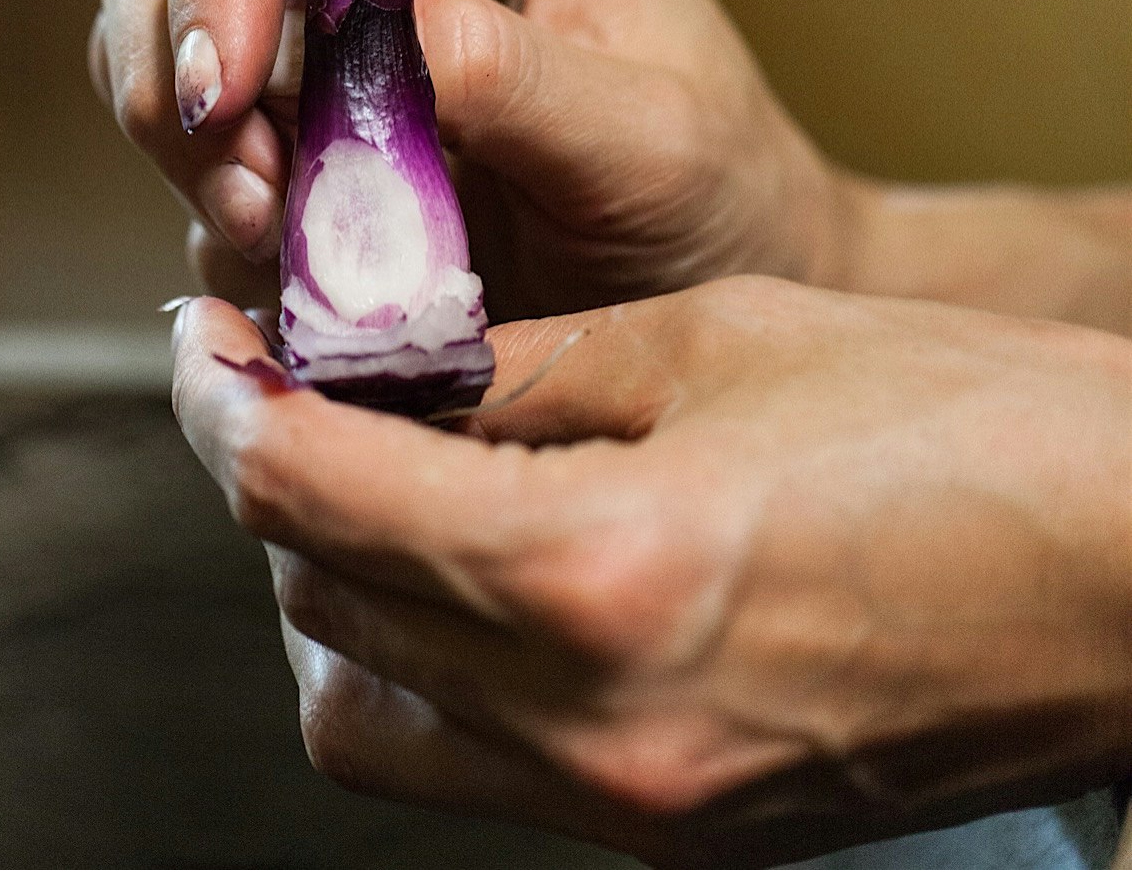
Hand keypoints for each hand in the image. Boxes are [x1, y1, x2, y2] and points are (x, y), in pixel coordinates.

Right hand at [91, 0, 845, 317]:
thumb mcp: (650, 145)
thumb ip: (520, 82)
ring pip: (156, 14)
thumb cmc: (708, 194)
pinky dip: (209, 198)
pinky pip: (190, 132)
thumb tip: (377, 37)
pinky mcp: (298, 109)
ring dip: (183, 129)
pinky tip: (292, 257)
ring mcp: (330, 13)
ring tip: (274, 227)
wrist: (693, 284)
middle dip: (176, 30)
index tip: (229, 85)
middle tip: (234, 165)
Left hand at [171, 283, 1131, 867]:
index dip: (225, 405)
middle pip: (320, 600)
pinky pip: (468, 760)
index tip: (204, 346)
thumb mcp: (714, 343)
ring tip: (363, 477)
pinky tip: (461, 566)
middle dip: (270, 478)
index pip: (309, 494)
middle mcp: (595, 728)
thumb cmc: (959, 419)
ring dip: (330, 586)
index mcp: (602, 573)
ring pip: (369, 709)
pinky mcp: (670, 831)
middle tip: (284, 383)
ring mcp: (631, 805)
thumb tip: (387, 372)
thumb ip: (520, 374)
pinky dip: (421, 660)